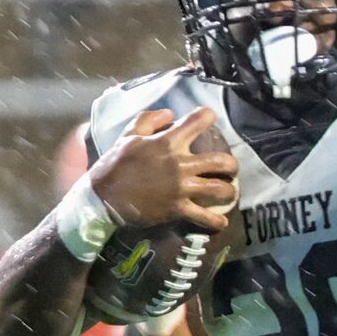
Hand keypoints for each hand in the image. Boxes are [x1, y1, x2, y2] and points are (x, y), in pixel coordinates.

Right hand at [90, 108, 238, 233]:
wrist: (104, 197)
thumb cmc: (115, 164)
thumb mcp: (128, 136)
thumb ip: (149, 120)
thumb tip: (170, 113)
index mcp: (167, 142)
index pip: (197, 122)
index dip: (208, 117)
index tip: (210, 118)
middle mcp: (179, 163)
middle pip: (220, 161)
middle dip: (232, 163)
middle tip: (230, 167)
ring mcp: (181, 188)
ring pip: (219, 189)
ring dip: (229, 191)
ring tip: (229, 192)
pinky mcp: (178, 208)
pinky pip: (204, 217)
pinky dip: (216, 222)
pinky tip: (222, 222)